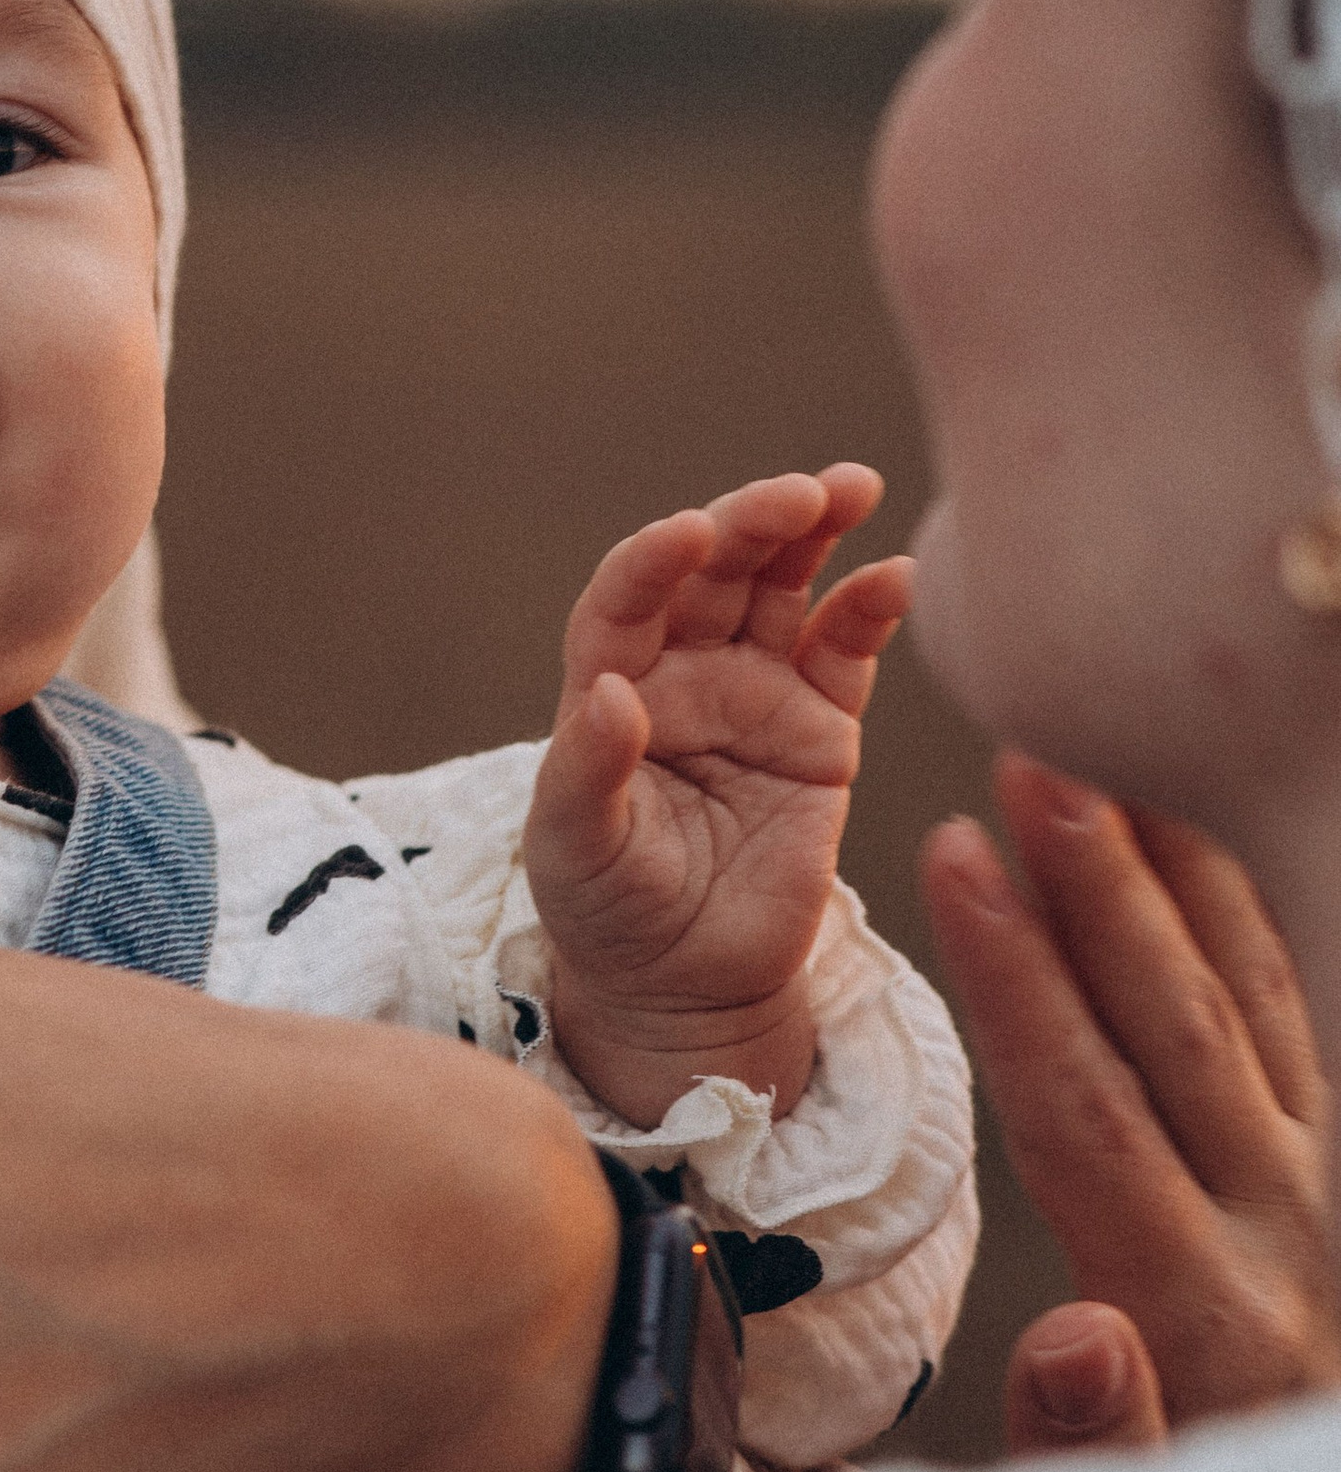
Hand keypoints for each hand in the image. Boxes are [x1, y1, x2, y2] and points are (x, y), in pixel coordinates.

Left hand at [523, 464, 911, 1125]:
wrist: (686, 984)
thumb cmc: (609, 913)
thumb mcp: (576, 852)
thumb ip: (587, 773)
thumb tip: (611, 694)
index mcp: (610, 684)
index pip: (627, 597)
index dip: (655, 559)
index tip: (688, 532)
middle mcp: (683, 671)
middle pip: (715, 570)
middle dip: (752, 521)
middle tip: (799, 494)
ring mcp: (756, 691)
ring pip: (783, 586)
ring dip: (814, 530)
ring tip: (851, 488)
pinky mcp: (821, 726)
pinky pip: (846, 648)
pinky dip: (870, 606)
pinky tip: (894, 578)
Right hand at [922, 754, 1339, 1450]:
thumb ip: (1091, 1449)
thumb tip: (1078, 1337)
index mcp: (1203, 1319)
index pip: (1084, 1115)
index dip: (1014, 980)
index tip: (951, 858)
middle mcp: (1287, 1235)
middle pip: (1178, 1029)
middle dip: (1099, 885)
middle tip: (1036, 756)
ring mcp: (1337, 1196)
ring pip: (1254, 1006)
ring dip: (1176, 878)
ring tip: (1108, 764)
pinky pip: (1304, 1020)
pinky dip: (1251, 927)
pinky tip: (1208, 852)